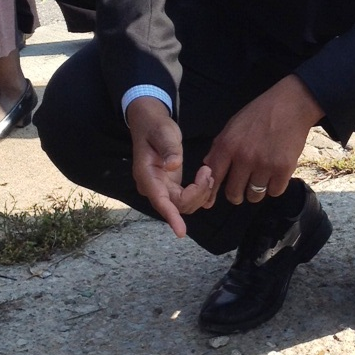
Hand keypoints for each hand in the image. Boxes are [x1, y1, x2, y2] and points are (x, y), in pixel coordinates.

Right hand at [126, 97, 215, 235]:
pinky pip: (186, 198)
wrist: (149, 122)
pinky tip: (206, 178)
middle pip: (177, 205)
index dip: (171, 217)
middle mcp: (153, 187)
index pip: (160, 201)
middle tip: (208, 172)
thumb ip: (169, 148)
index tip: (181, 232)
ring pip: (184, 205)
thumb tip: (173, 165)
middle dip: (197, 194)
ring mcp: (162, 188)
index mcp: (147, 176)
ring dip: (200, 193)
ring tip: (208, 173)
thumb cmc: (155, 126)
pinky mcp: (170, 187)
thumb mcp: (163, 133)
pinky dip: (199, 191)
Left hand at [203, 75, 322, 204]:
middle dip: (236, 195)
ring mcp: (264, 164)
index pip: (214, 177)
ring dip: (256, 191)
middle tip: (242, 188)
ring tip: (261, 179)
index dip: (210, 193)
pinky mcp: (283, 169)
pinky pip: (274, 192)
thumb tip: (207, 166)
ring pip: (255, 195)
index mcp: (228, 145)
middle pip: (234, 193)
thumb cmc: (260, 114)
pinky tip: (275, 175)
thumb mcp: (233, 125)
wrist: (291, 105)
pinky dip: (274, 187)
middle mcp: (244, 157)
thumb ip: (219, 147)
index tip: (209, 203)